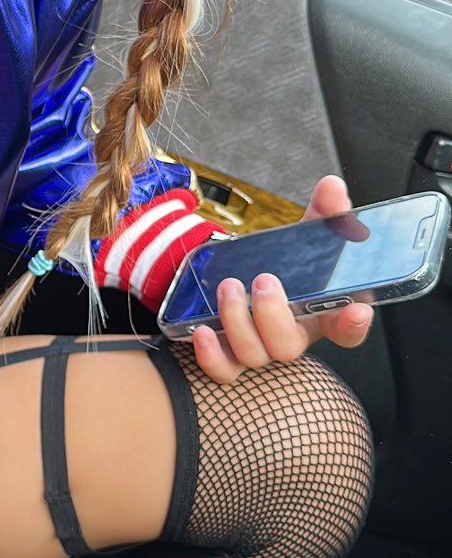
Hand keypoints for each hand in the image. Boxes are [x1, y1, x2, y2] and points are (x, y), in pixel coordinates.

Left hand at [191, 174, 374, 384]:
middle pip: (290, 347)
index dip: (354, 324)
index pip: (347, 330)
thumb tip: (332, 187)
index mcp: (317, 313)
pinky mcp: (227, 355)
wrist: (239, 275)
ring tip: (230, 286)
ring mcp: (258, 349)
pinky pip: (222, 370)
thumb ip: (323, 215)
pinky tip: (201, 330)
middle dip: (275, 316)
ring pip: (255, 356)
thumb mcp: (304, 238)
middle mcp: (290, 336)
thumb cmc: (281, 265)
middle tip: (264, 280)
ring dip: (239, 323)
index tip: (356, 308)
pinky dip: (211, 355)